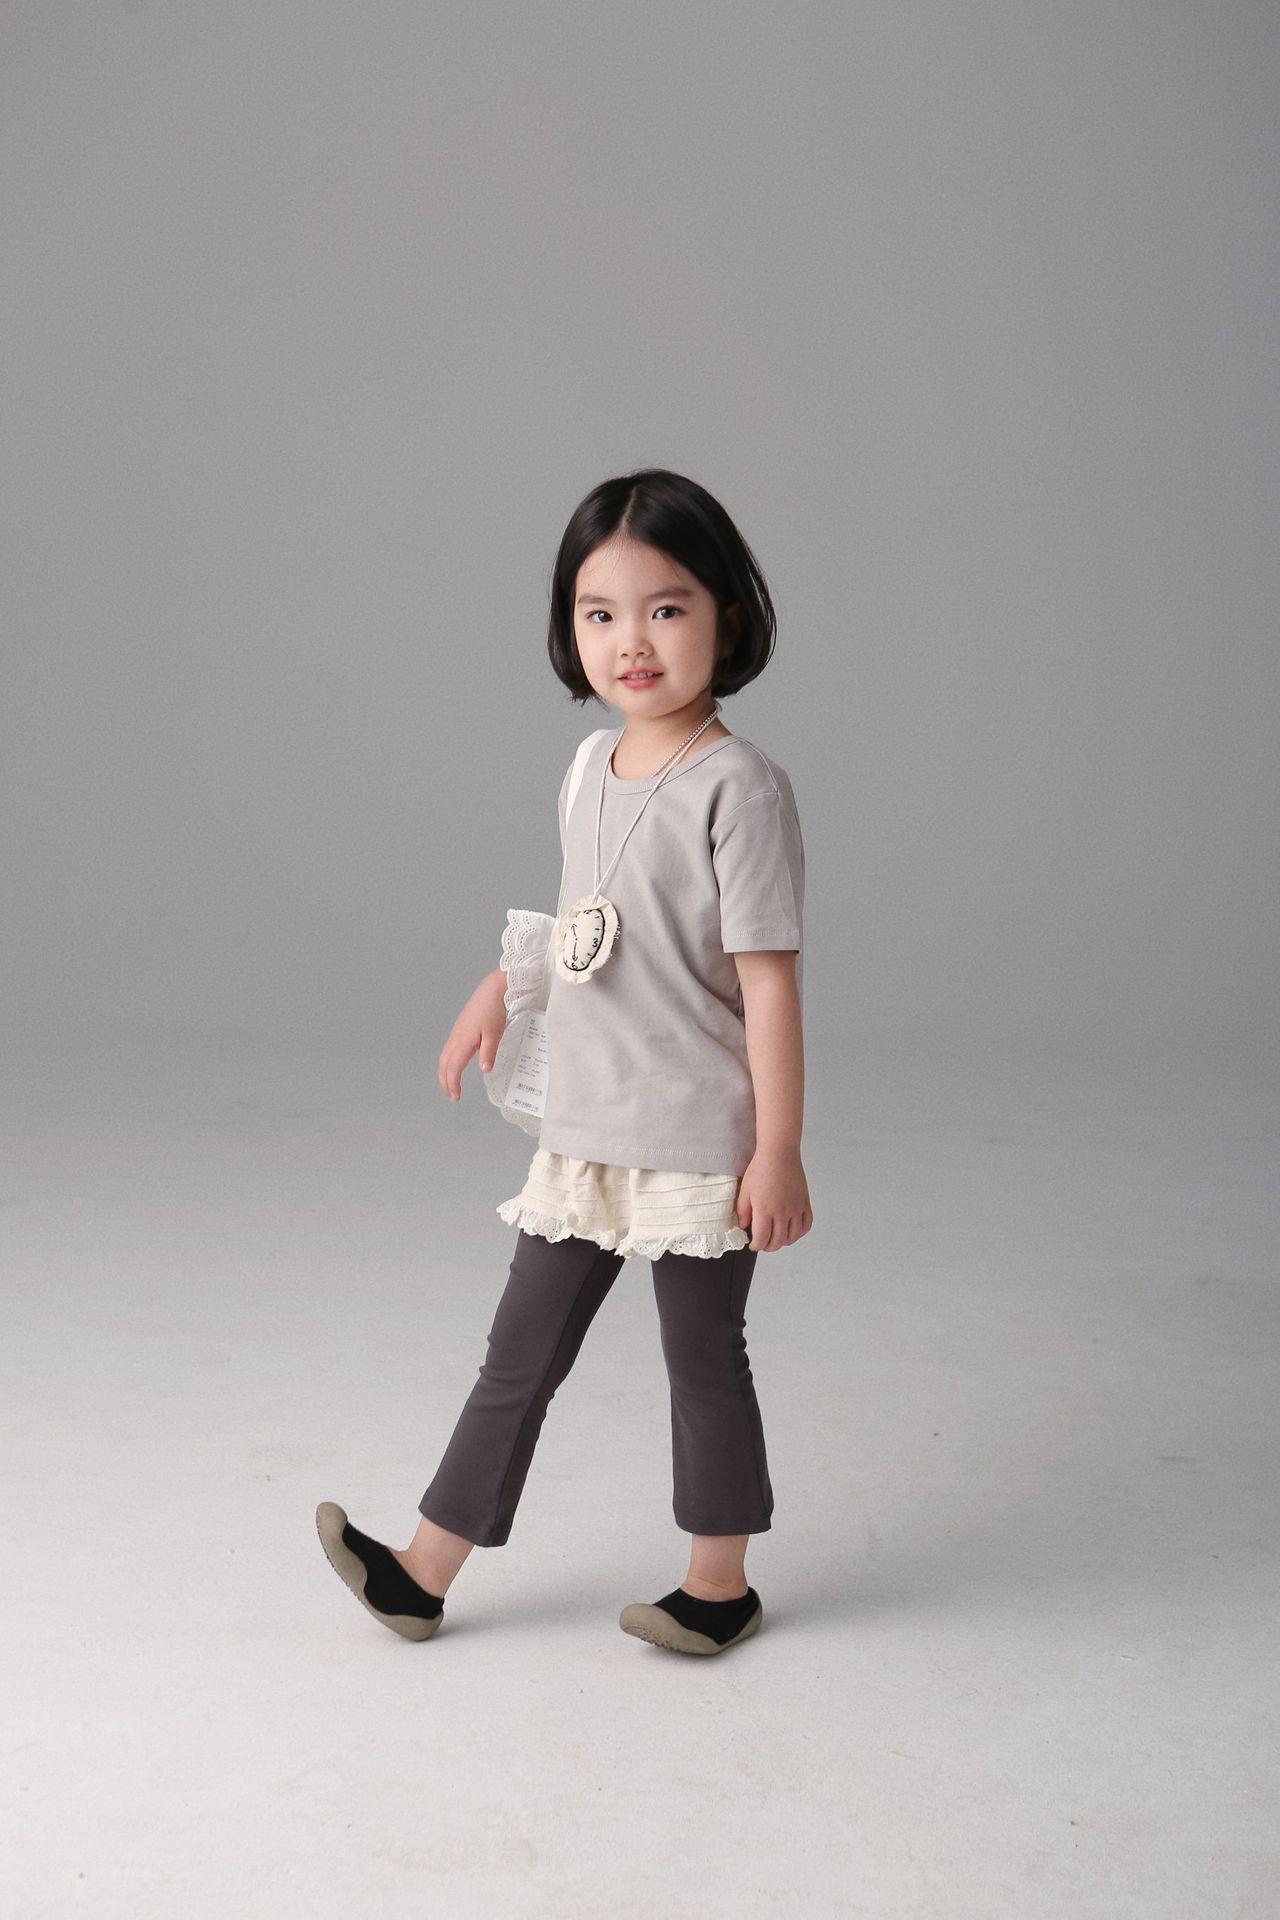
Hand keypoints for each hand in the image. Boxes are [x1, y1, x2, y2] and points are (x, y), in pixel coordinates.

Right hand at [438, 969, 507, 1102]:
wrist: (491, 991)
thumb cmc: (493, 1010)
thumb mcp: (495, 1034)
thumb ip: (489, 1053)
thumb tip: (484, 1070)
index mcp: (463, 1041)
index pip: (453, 1068)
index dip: (453, 1084)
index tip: (456, 1097)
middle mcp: (455, 1038)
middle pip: (444, 1065)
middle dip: (445, 1082)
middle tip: (451, 1095)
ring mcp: (456, 1033)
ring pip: (444, 1057)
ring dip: (444, 1073)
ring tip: (450, 1084)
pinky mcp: (459, 1030)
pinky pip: (447, 1049)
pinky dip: (447, 1062)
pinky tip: (453, 1064)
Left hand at [736, 1148, 812, 1252]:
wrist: (779, 1154)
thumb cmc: (761, 1168)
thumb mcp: (745, 1190)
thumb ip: (743, 1211)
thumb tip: (743, 1226)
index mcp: (764, 1210)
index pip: (761, 1239)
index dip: (756, 1246)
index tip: (753, 1245)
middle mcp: (782, 1212)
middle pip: (777, 1241)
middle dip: (768, 1246)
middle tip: (763, 1243)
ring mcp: (795, 1209)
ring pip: (793, 1236)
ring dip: (784, 1241)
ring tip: (777, 1238)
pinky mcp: (804, 1203)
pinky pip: (806, 1225)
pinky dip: (800, 1232)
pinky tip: (793, 1230)